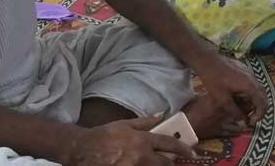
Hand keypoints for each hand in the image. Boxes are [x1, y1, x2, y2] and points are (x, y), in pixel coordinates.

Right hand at [60, 116, 196, 165]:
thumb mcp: (124, 124)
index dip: (184, 149)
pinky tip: (141, 164)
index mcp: (142, 141)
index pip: (169, 145)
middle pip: (166, 164)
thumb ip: (144, 121)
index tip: (192, 154)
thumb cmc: (103, 136)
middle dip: (170, 163)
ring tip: (153, 161)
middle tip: (170, 161)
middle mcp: (141, 157)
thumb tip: (161, 114)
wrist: (82, 150)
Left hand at [193, 54, 267, 128]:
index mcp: (250, 86)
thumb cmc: (213, 79)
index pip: (263, 103)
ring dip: (253, 99)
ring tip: (244, 108)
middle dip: (258, 108)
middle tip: (250, 117)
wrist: (206, 60)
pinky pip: (251, 82)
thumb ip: (234, 111)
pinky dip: (249, 91)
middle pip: (262, 96)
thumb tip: (242, 120)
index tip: (251, 122)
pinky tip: (239, 95)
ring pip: (257, 88)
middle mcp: (253, 78)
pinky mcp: (243, 68)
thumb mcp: (222, 100)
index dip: (259, 115)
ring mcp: (248, 71)